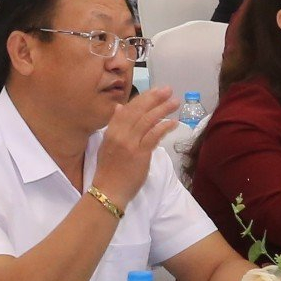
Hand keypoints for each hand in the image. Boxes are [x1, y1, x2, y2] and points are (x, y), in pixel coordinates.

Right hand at [90, 87, 178, 210]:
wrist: (108, 191)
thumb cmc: (109, 171)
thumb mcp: (106, 145)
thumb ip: (114, 126)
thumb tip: (118, 107)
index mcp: (111, 131)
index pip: (128, 109)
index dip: (142, 98)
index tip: (154, 91)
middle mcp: (119, 134)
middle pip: (138, 110)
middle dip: (154, 98)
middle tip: (167, 90)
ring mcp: (130, 143)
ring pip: (147, 120)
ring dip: (162, 109)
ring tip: (174, 102)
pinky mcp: (140, 153)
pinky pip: (154, 135)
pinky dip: (164, 127)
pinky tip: (173, 122)